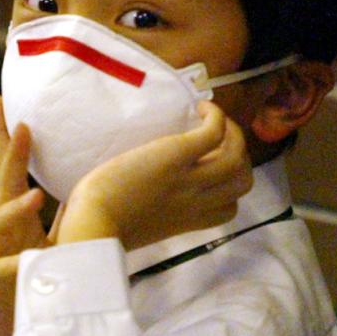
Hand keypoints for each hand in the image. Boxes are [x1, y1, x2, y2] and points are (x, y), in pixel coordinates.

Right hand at [0, 93, 45, 335]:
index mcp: (16, 225)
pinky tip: (23, 262)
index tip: (8, 103)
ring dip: (14, 213)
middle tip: (20, 124)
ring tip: (34, 197)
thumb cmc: (21, 299)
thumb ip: (58, 228)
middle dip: (8, 155)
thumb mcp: (45, 257)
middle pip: (1, 187)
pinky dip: (10, 268)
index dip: (11, 140)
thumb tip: (85, 196)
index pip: (13, 174)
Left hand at [57, 101, 252, 250]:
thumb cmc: (100, 225)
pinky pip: (214, 132)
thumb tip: (144, 200)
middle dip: (240, 159)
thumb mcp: (139, 227)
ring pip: (236, 157)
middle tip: (218, 141)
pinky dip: (215, 116)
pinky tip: (201, 108)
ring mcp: (188, 179)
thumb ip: (153, 215)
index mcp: (188, 222)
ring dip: (232, 132)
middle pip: (243, 181)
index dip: (228, 190)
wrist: (93, 224)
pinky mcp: (175, 157)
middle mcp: (196, 202)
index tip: (212, 173)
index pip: (229, 210)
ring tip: (210, 119)